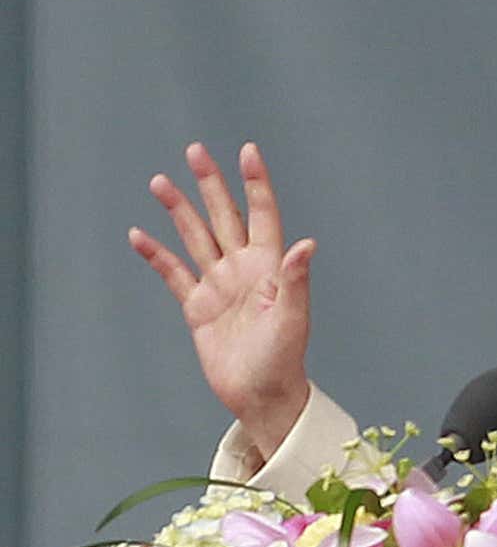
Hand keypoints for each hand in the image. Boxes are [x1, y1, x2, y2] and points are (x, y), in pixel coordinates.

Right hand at [129, 142, 314, 460]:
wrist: (262, 395)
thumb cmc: (284, 358)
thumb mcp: (293, 318)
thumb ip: (296, 280)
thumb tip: (307, 245)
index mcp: (269, 266)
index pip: (262, 214)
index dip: (256, 183)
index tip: (248, 151)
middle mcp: (243, 269)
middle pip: (223, 216)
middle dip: (211, 184)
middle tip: (195, 150)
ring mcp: (218, 286)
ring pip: (195, 238)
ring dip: (178, 210)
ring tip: (160, 181)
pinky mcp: (197, 308)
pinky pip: (173, 274)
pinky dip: (156, 255)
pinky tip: (139, 235)